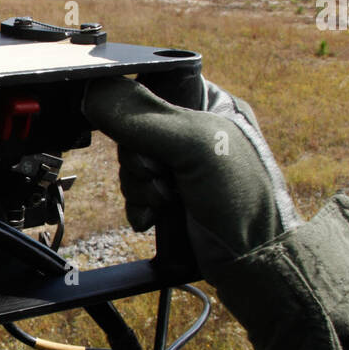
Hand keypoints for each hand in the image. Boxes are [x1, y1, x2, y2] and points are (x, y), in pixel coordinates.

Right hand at [83, 76, 300, 278]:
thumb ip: (144, 116)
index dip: (137, 106)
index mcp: (209, 102)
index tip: (142, 130)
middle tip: (164, 173)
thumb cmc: (244, 198)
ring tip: (168, 200)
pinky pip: (133, 191)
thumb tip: (95, 91)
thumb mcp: (193, 144)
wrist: (253, 264)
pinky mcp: (171, 196)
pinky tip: (157, 216)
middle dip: (139, 157)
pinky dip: (139, 205)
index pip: (152, 85)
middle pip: (133, 128)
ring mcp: (182, 165)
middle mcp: (194, 130)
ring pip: (130, 162)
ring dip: (140, 186)